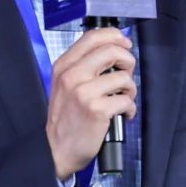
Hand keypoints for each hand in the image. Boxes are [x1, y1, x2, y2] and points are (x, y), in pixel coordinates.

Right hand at [46, 28, 136, 180]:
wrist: (55, 150)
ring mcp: (84, 92)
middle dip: (128, 62)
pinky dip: (130, 108)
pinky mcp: (97, 110)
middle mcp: (72, 75)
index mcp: (64, 66)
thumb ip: (83, 66)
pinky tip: (122, 115)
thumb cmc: (65, 118)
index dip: (115, 37)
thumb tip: (113, 49)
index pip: (93, 37)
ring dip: (130, 89)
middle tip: (125, 77)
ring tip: (122, 100)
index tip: (125, 45)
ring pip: (124, 77)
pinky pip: (127, 100)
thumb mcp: (64, 85)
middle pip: (112, 51)